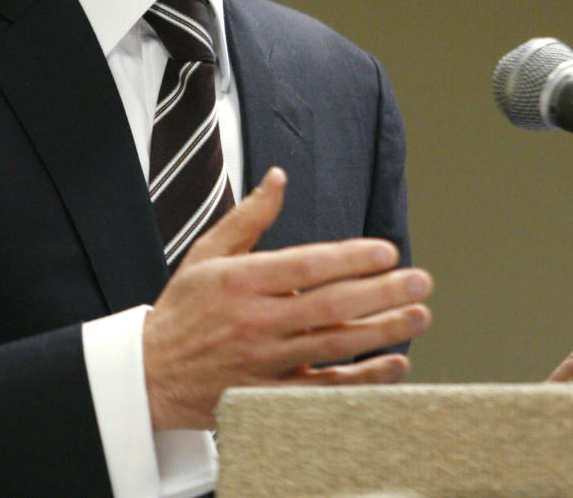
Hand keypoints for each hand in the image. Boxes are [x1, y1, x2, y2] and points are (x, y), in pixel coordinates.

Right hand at [142, 167, 432, 429]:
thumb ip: (249, 217)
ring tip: (419, 316)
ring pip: (335, 346)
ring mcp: (265, 362)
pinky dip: (363, 380)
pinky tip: (395, 365)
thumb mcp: (207, 253)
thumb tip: (279, 178)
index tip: (387, 250)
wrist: (152, 373)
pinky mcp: (271, 395)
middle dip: (382, 292)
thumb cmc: (183, 308)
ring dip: (383, 331)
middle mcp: (256, 321)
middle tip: (421, 280)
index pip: (306, 266)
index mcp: (241, 281)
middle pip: (330, 306)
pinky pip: (325, 389)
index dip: (350, 258)